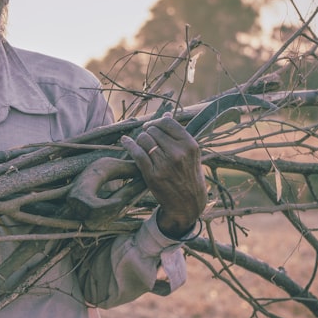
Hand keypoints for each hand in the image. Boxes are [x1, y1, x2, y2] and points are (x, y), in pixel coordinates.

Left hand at [120, 112, 207, 237]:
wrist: (187, 204)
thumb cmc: (189, 176)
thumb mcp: (191, 154)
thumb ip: (179, 135)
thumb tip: (167, 114)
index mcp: (190, 145)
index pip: (167, 122)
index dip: (157, 122)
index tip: (152, 127)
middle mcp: (178, 153)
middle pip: (153, 130)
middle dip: (148, 132)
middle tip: (148, 138)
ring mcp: (164, 164)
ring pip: (143, 139)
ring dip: (140, 140)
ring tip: (142, 145)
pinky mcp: (152, 175)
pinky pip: (137, 153)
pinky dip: (129, 145)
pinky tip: (125, 141)